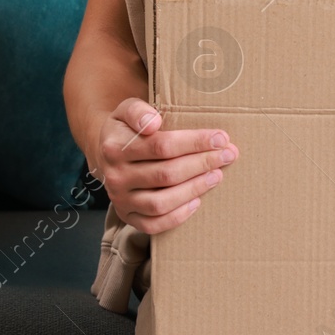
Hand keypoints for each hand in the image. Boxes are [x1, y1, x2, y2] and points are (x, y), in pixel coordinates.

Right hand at [96, 97, 237, 233]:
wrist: (106, 152)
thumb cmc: (127, 129)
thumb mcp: (126, 110)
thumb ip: (138, 110)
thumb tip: (154, 122)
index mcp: (116, 147)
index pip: (161, 146)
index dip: (194, 143)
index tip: (220, 138)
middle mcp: (115, 177)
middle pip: (166, 174)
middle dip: (202, 164)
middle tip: (227, 155)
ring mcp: (120, 200)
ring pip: (161, 202)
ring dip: (194, 189)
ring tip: (216, 176)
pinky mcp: (127, 216)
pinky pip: (153, 224)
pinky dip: (177, 216)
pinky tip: (197, 202)